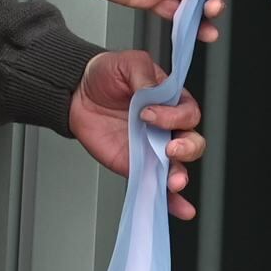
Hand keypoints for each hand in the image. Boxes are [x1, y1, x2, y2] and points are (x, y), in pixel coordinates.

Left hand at [73, 51, 204, 216]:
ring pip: (179, 165)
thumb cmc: (106, 75)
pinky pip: (156, 185)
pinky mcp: (136, 166)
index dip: (173, 115)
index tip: (148, 113)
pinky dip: (171, 200)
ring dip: (180, 174)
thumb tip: (153, 93)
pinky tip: (180, 208)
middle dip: (186, 147)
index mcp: (170, 100)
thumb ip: (144, 75)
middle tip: (169, 147)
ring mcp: (152, 148)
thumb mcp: (128, 63)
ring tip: (174, 179)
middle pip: (192, 141)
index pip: (187, 111)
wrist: (77, 93)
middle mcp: (166, 127)